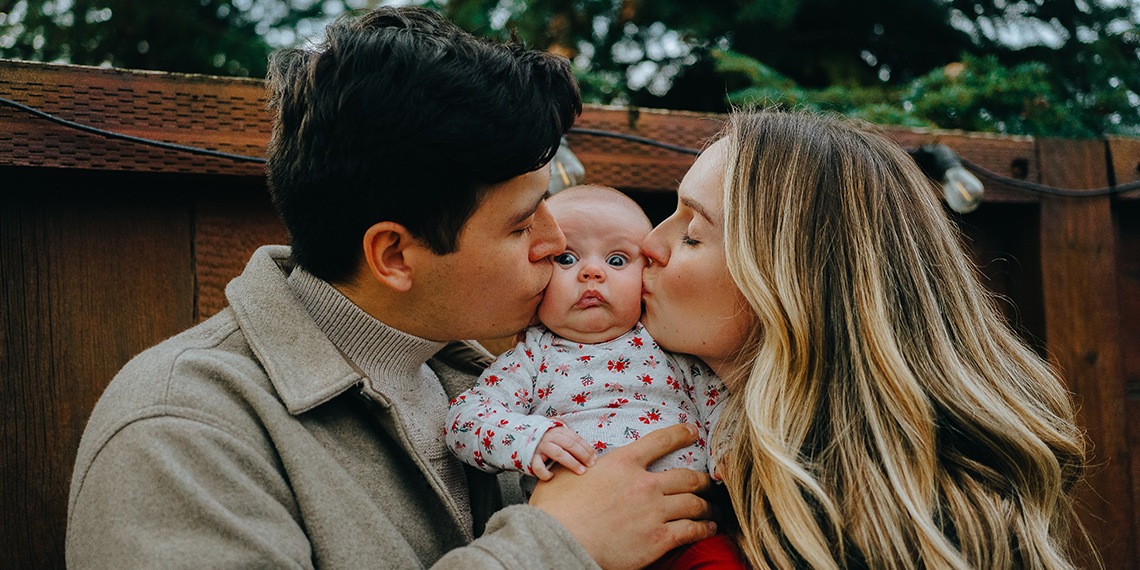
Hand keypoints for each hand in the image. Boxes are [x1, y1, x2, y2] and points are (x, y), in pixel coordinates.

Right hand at [529, 424, 715, 569]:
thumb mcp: (564, 475)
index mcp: (622, 463)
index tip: (692, 432)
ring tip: (712, 510)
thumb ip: (579, 464)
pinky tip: (707, 529)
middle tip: (708, 483)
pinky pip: (690, 530)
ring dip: (707, 506)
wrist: (559, 542)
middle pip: (686, 476)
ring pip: (693, 504)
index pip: (660, 441)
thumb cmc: (556, 512)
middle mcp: (643, 484)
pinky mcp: (658, 539)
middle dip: (702, 480)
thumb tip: (582, 461)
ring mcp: (654, 512)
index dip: (680, 434)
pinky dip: (703, 529)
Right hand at [532, 426, 595, 479]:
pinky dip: (545, 472)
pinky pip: (538, 466)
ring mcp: (540, 446)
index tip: (594, 458)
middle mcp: (549, 437)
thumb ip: (568, 439)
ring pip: (559, 453)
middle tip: (591, 465)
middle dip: (582, 455)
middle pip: (570, 444)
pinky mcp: (531, 457)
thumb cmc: (544, 441)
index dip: (586, 448)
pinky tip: (552, 477)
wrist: (519, 438)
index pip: (575, 438)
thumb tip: (589, 453)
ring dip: (571, 463)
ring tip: (581, 471)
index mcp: (557, 431)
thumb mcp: (556, 435)